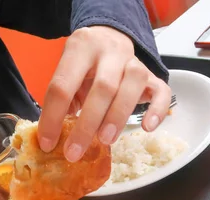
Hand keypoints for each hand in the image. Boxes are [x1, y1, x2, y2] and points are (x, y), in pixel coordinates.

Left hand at [38, 26, 171, 161]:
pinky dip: (157, 110)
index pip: (63, 85)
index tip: (47, 144)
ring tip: (106, 141)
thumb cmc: (86, 66)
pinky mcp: (152, 76)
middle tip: (75, 152)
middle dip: (87, 124)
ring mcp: (134, 62)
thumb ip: (63, 99)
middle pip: (102, 87)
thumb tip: (52, 137)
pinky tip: (147, 128)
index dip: (52, 117)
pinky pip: (161, 92)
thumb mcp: (69, 74)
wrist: (111, 37)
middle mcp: (109, 51)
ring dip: (118, 116)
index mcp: (81, 48)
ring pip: (132, 85)